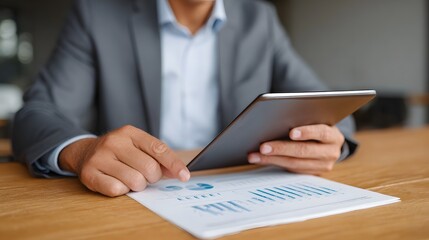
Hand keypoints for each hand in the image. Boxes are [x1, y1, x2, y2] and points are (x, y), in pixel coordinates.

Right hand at [59, 125, 189, 196]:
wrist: (84, 152)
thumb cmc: (119, 152)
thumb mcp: (138, 147)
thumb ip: (159, 158)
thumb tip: (179, 173)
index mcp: (130, 132)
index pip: (158, 149)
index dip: (174, 164)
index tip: (185, 176)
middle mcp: (114, 142)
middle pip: (149, 168)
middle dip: (152, 177)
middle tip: (145, 176)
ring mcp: (100, 157)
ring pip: (134, 181)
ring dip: (137, 185)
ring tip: (130, 178)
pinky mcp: (89, 173)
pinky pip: (116, 189)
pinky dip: (122, 190)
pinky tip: (117, 182)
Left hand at [248, 124, 344, 174]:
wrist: (327, 144)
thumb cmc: (316, 127)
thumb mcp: (316, 121)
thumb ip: (303, 121)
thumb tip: (276, 120)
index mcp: (333, 136)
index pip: (321, 132)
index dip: (307, 132)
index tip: (291, 132)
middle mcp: (331, 152)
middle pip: (304, 151)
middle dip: (281, 148)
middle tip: (263, 147)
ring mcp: (322, 166)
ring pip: (294, 163)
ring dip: (272, 159)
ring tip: (255, 155)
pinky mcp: (311, 174)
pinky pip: (291, 170)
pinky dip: (274, 163)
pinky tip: (260, 159)